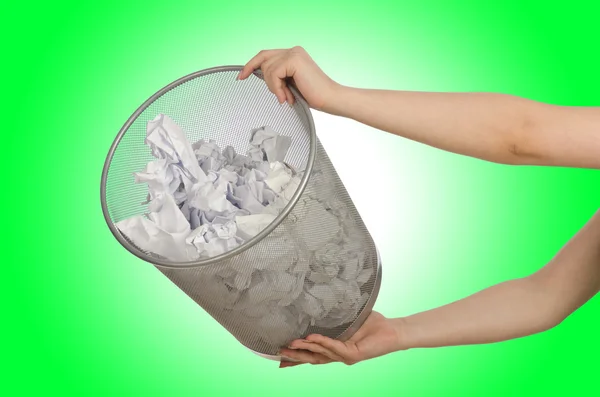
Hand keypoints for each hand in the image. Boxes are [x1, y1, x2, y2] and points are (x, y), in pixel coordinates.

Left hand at [238, 46, 339, 110]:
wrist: (330, 99)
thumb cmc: (313, 96)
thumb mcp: (290, 84)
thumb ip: (277, 77)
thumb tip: (257, 74)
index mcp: (293, 54)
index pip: (265, 55)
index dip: (251, 64)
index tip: (241, 77)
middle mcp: (293, 50)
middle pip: (263, 60)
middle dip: (262, 77)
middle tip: (266, 89)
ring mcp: (294, 54)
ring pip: (267, 69)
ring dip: (273, 88)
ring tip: (287, 98)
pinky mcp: (294, 60)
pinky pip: (274, 74)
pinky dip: (276, 88)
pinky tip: (287, 97)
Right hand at [278, 311, 403, 367]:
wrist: (391, 331)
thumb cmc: (371, 324)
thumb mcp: (347, 319)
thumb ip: (334, 316)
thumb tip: (320, 301)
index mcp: (334, 348)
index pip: (312, 354)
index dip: (296, 358)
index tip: (279, 358)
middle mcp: (338, 355)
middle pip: (312, 358)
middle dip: (295, 357)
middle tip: (279, 353)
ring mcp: (344, 356)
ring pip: (320, 354)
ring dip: (304, 349)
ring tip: (290, 344)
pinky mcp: (352, 354)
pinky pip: (334, 347)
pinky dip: (322, 342)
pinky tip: (311, 338)